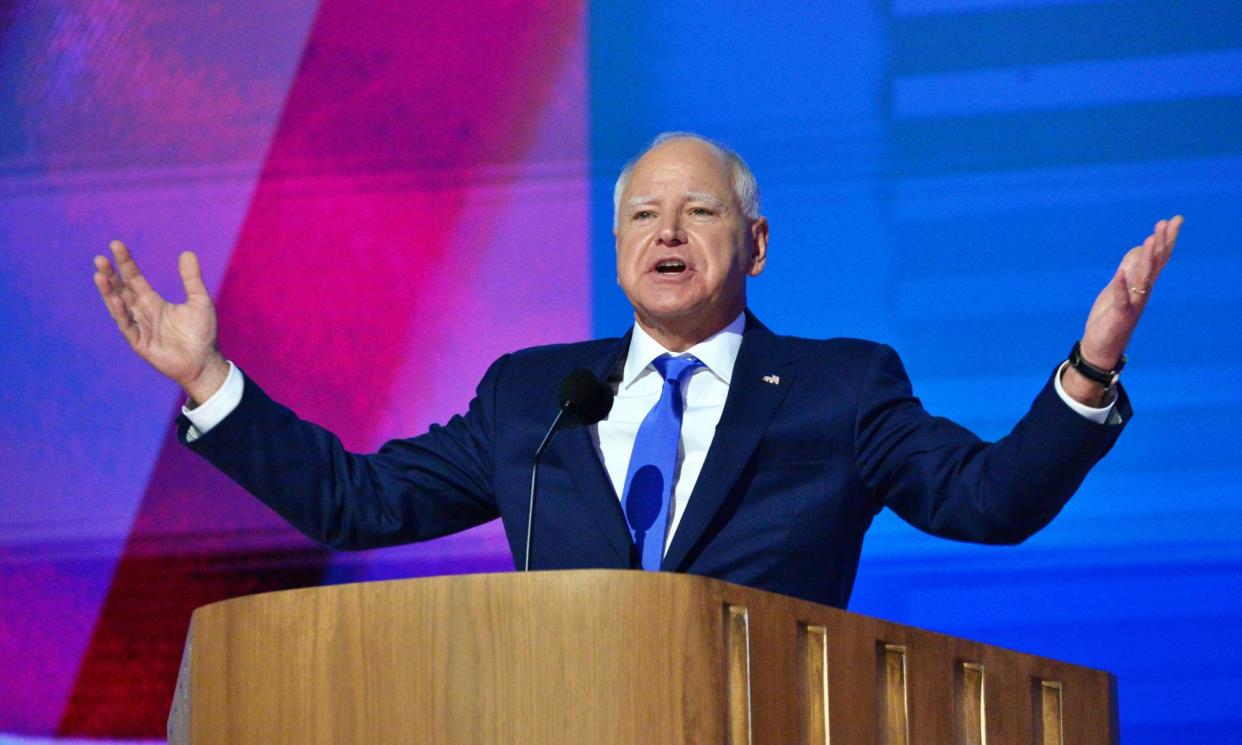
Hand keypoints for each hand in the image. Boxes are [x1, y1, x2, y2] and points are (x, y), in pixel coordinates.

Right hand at [93, 240, 228, 404]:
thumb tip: (186, 252)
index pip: (134, 279)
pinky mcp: (139, 342)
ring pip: (119, 306)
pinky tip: (115, 298)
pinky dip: (120, 312)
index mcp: (153, 302)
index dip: (125, 263)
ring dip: (109, 291)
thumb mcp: (199, 300)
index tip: (116, 245)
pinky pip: (127, 325)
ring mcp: (139, 327)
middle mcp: (142, 313)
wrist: (204, 362)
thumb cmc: (202, 334)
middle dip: (111, 275)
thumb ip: (191, 278)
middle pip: (122, 290)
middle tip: (100, 258)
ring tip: (99, 274)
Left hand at [1062, 215, 1181, 404]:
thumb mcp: (1119, 286)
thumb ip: (1130, 269)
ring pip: (1143, 279)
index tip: (1175, 219)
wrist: (1102, 346)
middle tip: (1166, 223)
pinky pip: (1122, 299)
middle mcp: (1143, 292)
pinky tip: (1120, 274)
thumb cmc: (1111, 315)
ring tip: (1149, 240)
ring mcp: (1133, 304)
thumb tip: (1140, 249)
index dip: (1166, 239)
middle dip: (1161, 243)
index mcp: (1143, 284)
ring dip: (1147, 260)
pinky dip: (1121, 287)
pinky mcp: (1120, 315)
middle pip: (1156, 265)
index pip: (1159, 258)